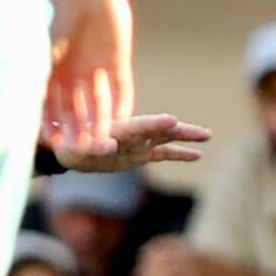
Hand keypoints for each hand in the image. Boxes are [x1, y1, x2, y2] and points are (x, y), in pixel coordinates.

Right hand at [43, 0, 132, 163]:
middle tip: (81, 153)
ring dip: (99, 121)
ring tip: (103, 143)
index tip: (53, 145)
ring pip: (98, 100)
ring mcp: (94, 65)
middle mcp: (71, 70)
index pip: (49, 104)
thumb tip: (12, 104)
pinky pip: (120, 85)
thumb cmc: (54, 14)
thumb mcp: (38, 49)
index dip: (51, 124)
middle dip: (77, 130)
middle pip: (75, 107)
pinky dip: (121, 102)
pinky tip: (124, 121)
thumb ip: (31, 76)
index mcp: (49, 68)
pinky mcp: (116, 58)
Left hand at [56, 109, 208, 172]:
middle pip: (160, 129)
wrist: (71, 148)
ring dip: (186, 137)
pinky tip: (197, 155)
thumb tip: (107, 147)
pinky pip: (164, 153)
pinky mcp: (140, 154)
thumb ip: (90, 146)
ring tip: (207, 136)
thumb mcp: (74, 147)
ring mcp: (138, 143)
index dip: (154, 123)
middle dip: (180, 130)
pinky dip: (180, 154)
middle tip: (203, 132)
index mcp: (116, 128)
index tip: (172, 120)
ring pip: (167, 138)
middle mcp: (132, 133)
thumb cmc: (68, 144)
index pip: (139, 125)